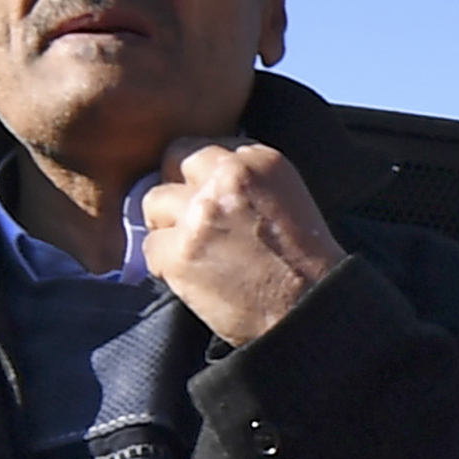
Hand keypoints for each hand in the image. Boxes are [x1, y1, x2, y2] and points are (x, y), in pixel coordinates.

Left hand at [143, 135, 345, 345]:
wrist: (308, 312)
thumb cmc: (304, 264)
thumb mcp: (287, 198)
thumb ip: (247, 179)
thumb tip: (204, 176)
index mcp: (259, 161)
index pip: (205, 147)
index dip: (202, 174)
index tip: (210, 195)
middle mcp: (227, 179)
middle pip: (174, 160)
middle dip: (179, 187)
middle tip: (193, 218)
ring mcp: (199, 214)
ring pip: (153, 201)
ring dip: (167, 225)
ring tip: (195, 249)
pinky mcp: (179, 253)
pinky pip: (149, 247)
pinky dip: (165, 264)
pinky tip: (193, 275)